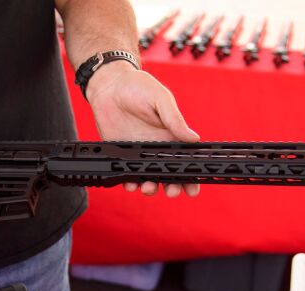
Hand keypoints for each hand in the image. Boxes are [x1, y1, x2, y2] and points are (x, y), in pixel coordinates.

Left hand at [86, 62, 200, 197]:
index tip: (193, 188)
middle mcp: (156, 148)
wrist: (109, 85)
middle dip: (172, 187)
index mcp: (170, 136)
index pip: (184, 160)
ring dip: (151, 187)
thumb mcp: (161, 99)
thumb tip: (194, 138)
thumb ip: (175, 120)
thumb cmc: (138, 87)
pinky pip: (127, 173)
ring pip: (148, 177)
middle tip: (172, 191)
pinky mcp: (121, 154)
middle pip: (167, 174)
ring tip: (149, 188)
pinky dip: (130, 182)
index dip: (190, 176)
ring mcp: (138, 153)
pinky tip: (131, 184)